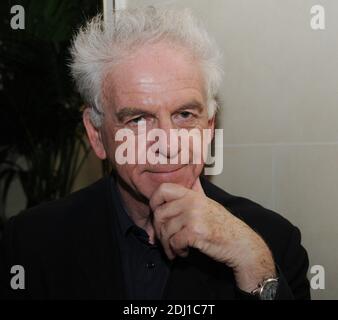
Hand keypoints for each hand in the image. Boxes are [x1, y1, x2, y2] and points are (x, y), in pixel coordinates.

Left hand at [149, 178, 275, 291]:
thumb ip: (196, 192)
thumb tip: (192, 178)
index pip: (163, 189)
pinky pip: (174, 241)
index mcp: (192, 194)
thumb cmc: (223, 225)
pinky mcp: (195, 232)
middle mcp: (192, 202)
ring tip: (175, 248)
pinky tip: (183, 252)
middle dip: (159, 230)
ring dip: (167, 244)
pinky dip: (176, 250)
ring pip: (165, 230)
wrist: (240, 243)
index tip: (156, 213)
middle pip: (159, 213)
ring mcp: (193, 216)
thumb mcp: (209, 203)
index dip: (154, 201)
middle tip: (165, 239)